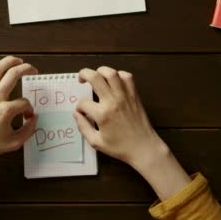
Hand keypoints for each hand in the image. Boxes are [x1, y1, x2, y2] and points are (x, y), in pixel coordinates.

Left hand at [0, 56, 38, 163]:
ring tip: (18, 61)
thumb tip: (34, 117)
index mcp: (5, 111)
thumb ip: (29, 130)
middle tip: (33, 70)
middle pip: (13, 74)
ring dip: (9, 61)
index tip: (27, 115)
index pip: (24, 102)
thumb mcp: (15, 142)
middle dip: (27, 69)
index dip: (29, 109)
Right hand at [73, 66, 190, 200]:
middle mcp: (113, 101)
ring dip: (100, 71)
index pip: (83, 103)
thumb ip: (83, 127)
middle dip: (84, 74)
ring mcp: (125, 96)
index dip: (79, 107)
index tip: (81, 112)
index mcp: (102, 115)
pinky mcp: (134, 95)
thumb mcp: (96, 143)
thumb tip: (76, 114)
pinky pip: (127, 77)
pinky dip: (119, 75)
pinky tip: (114, 82)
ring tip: (97, 76)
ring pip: (111, 73)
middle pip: (95, 78)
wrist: (144, 147)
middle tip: (81, 79)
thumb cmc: (120, 148)